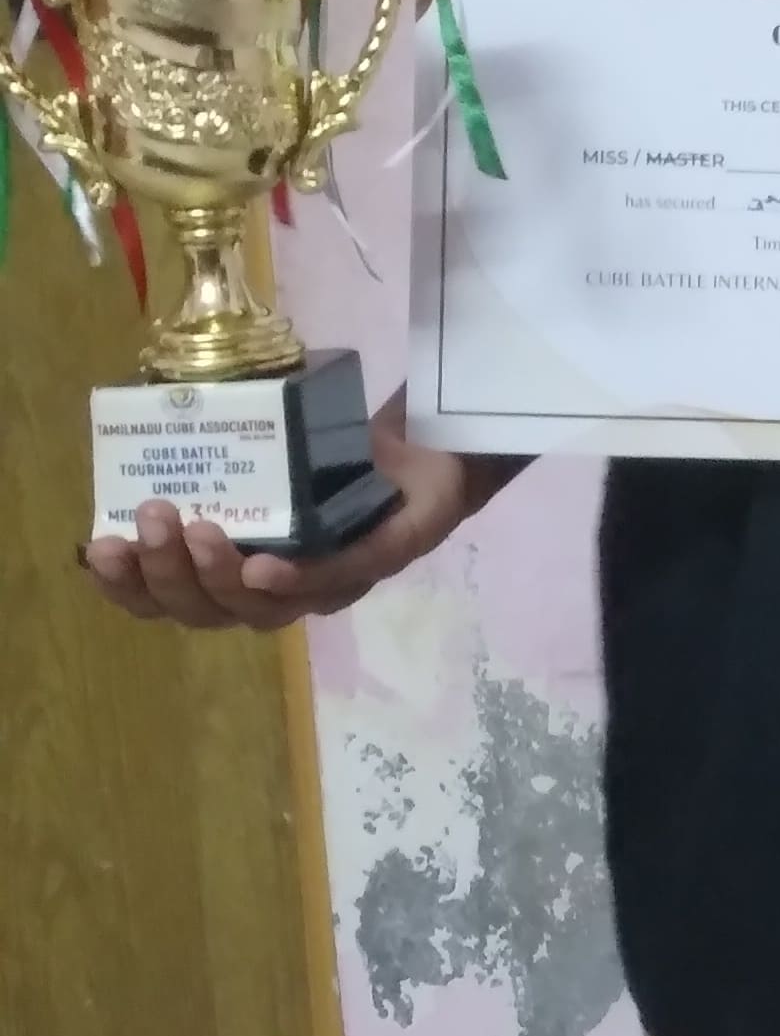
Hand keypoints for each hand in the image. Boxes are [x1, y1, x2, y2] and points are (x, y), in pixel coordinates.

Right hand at [83, 387, 481, 633]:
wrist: (428, 442)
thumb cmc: (332, 457)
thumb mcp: (261, 455)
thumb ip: (214, 458)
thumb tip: (143, 423)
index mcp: (241, 576)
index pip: (172, 601)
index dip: (130, 588)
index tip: (96, 549)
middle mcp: (282, 593)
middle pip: (210, 613)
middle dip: (169, 572)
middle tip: (151, 517)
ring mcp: (335, 582)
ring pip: (264, 609)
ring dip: (222, 575)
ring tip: (198, 527)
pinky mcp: (386, 556)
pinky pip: (339, 576)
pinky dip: (298, 578)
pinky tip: (264, 568)